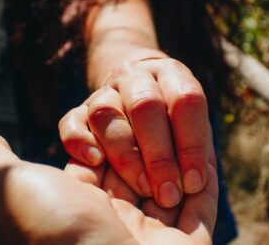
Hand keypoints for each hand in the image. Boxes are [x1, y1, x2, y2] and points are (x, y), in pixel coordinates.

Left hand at [0, 130, 216, 244]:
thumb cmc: (50, 230)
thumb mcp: (6, 186)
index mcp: (77, 211)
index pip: (100, 161)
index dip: (107, 133)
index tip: (111, 103)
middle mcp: (115, 224)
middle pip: (138, 168)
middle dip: (145, 141)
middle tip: (151, 112)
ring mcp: (154, 236)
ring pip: (171, 182)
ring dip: (176, 153)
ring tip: (179, 120)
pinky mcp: (191, 243)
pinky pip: (203, 202)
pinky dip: (205, 173)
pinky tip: (203, 145)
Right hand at [58, 57, 212, 207]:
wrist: (137, 92)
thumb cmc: (175, 123)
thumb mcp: (194, 129)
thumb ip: (197, 150)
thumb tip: (197, 188)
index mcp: (171, 74)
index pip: (185, 101)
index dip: (191, 144)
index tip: (194, 183)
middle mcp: (136, 76)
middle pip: (145, 106)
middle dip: (159, 155)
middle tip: (168, 194)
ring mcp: (104, 92)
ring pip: (106, 114)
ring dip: (125, 155)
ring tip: (142, 189)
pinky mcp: (79, 111)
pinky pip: (71, 123)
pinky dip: (81, 143)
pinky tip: (96, 163)